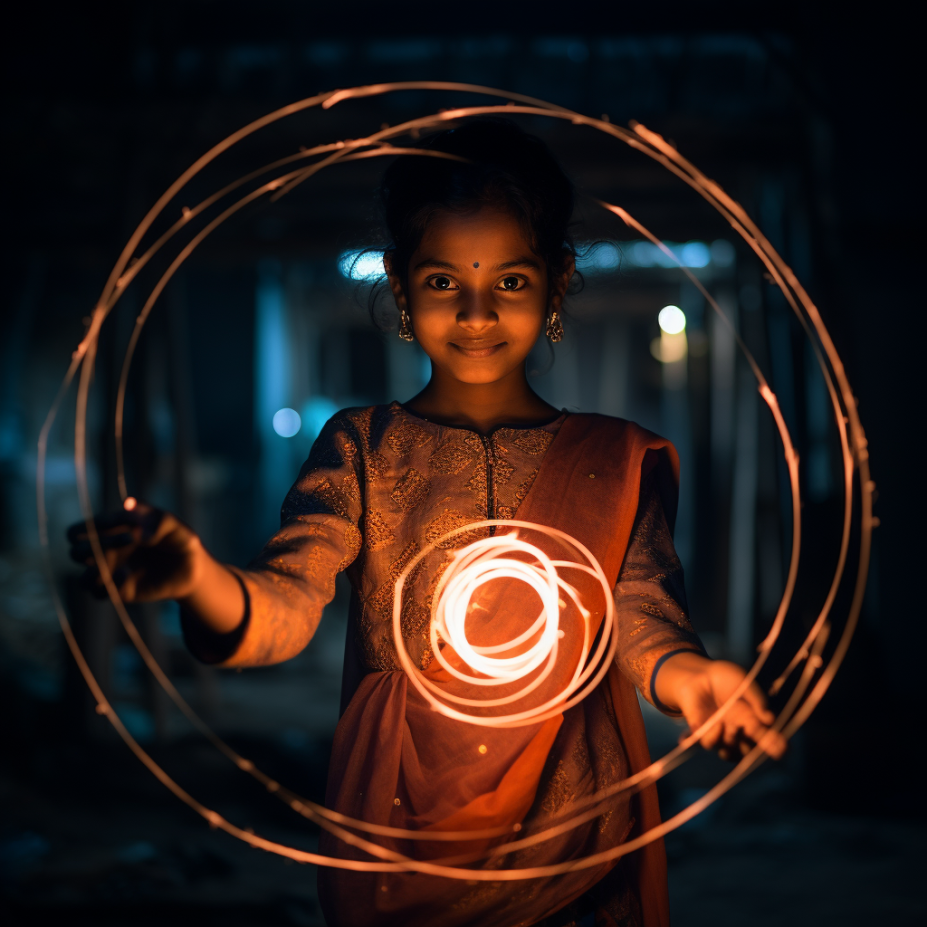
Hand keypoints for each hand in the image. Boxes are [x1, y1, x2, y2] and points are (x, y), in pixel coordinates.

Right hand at [67, 499, 204, 603]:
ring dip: (96, 573)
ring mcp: (113, 573)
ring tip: (119, 566)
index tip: (121, 525)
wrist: (192, 566)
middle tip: (126, 542)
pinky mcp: (121, 590)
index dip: (89, 528)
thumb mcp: (173, 525)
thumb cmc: (178, 539)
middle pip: (75, 553)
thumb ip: (156, 520)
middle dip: (92, 549)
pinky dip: (108, 587)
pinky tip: (126, 576)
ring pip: (83, 579)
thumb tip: (136, 530)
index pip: (79, 530)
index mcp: (110, 532)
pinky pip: (100, 594)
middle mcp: (106, 552)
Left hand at [655, 653, 787, 761]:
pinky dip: (714, 737)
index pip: (768, 738)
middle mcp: (739, 731)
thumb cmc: (724, 677)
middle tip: (752, 737)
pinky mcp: (702, 732)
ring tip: (732, 727)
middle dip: (755, 752)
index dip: (777, 746)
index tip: (782, 749)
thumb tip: (770, 719)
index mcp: (753, 719)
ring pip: (731, 752)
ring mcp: (721, 733)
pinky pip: (709, 744)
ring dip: (733, 744)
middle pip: (750, 752)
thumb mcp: (744, 683)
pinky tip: (717, 724)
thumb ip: (757, 699)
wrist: (697, 673)